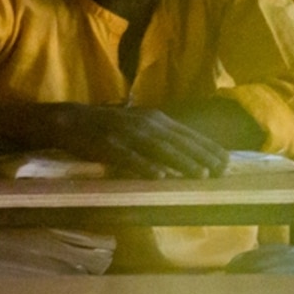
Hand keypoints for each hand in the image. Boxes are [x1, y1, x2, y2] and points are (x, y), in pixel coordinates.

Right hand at [31, 103, 228, 177]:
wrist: (66, 120)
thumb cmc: (104, 126)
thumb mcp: (135, 124)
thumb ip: (157, 134)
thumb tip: (184, 150)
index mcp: (152, 117)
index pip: (187, 133)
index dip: (207, 147)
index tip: (227, 161)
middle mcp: (143, 123)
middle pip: (178, 141)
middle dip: (202, 156)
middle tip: (221, 171)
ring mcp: (125, 134)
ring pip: (159, 149)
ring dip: (182, 162)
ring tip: (200, 175)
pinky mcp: (107, 146)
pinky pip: (130, 158)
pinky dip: (146, 166)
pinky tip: (160, 176)